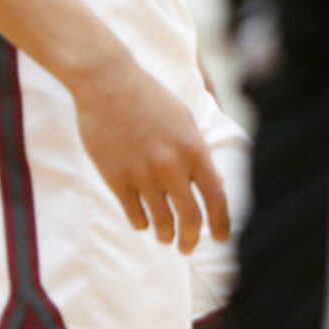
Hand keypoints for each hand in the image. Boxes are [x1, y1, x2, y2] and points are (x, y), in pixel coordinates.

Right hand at [68, 55, 228, 255]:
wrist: (106, 81)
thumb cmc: (148, 98)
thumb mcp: (183, 120)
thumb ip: (199, 154)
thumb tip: (217, 185)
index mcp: (193, 150)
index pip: (217, 199)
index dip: (222, 225)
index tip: (221, 239)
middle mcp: (171, 166)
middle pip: (190, 220)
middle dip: (191, 239)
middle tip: (187, 247)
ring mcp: (142, 174)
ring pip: (161, 223)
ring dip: (165, 234)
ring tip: (164, 235)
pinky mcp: (116, 178)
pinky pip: (135, 215)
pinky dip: (141, 222)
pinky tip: (142, 219)